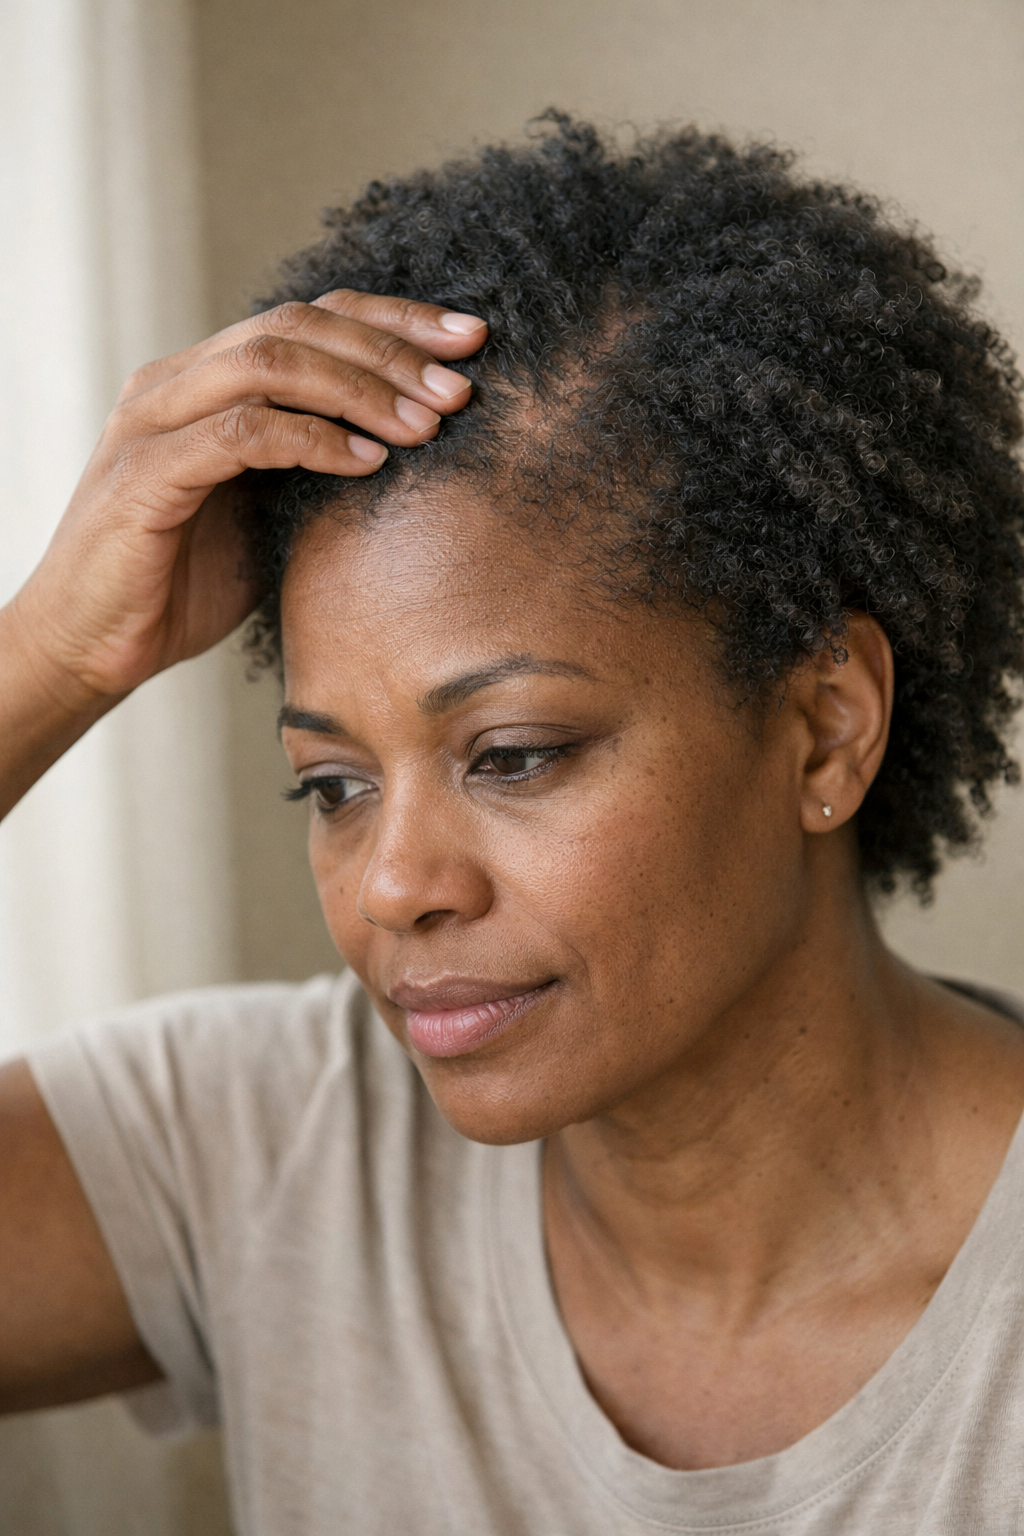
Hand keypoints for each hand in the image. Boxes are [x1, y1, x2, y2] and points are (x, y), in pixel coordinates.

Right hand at [6, 291, 486, 709]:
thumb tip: (412, 450)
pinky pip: (243, 433)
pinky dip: (314, 440)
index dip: (393, 320)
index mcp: (204, 380)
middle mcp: (175, 382)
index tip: (469, 341)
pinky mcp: (147, 474)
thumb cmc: (180, 587)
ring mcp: (155, 421)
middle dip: (391, 349)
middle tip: (461, 387)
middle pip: (297, 322)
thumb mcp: (266, 515)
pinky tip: (368, 462)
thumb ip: (316, 469)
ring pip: (270, 361)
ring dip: (361, 389)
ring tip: (427, 424)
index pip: (309, 317)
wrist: (93, 649)